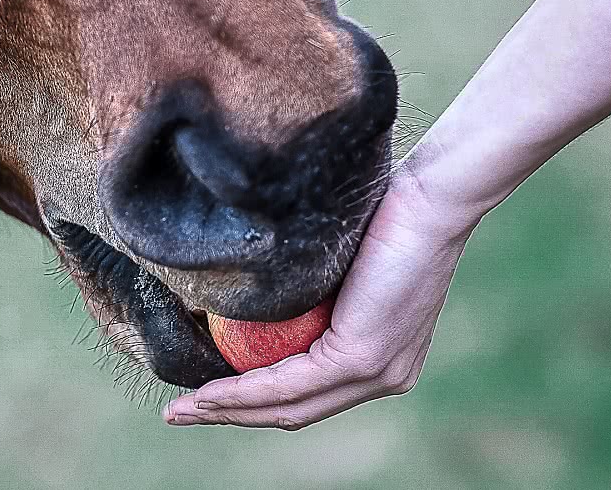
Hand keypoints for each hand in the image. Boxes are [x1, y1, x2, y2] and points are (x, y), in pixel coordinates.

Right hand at [162, 163, 476, 429]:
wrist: (430, 195)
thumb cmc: (387, 211)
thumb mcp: (341, 261)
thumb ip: (308, 290)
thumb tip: (249, 293)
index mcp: (381, 358)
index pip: (308, 391)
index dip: (253, 400)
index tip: (205, 396)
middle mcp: (383, 376)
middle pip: (294, 410)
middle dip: (232, 416)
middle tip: (180, 412)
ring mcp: (377, 373)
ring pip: (288, 406)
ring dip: (227, 411)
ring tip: (182, 409)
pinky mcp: (363, 358)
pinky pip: (289, 383)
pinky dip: (241, 391)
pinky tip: (207, 393)